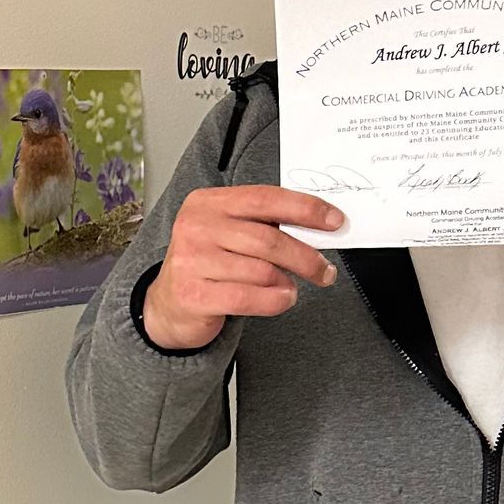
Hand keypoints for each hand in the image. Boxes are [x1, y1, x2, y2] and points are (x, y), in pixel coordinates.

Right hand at [143, 186, 342, 350]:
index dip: (305, 209)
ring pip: (261, 270)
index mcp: (208, 202)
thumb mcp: (228, 233)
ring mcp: (191, 260)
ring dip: (287, 282)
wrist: (168, 305)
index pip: (266, 198)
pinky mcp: (193, 294)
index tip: (335, 221)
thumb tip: (317, 227)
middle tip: (325, 271)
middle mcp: (196, 226)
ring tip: (292, 287)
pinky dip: (274, 300)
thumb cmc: (208, 265)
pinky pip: (249, 297)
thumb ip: (263, 226)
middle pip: (268, 239)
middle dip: (306, 257)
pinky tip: (282, 299)